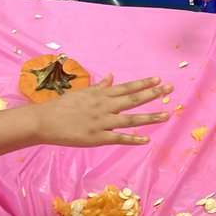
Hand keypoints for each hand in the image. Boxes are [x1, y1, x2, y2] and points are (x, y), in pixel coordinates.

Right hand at [35, 75, 172, 145]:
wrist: (44, 121)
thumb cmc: (63, 106)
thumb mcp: (82, 92)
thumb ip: (100, 87)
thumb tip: (111, 76)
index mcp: (101, 95)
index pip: (127, 88)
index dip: (143, 84)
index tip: (158, 79)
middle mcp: (104, 106)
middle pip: (133, 100)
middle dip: (153, 94)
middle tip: (170, 89)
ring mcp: (102, 122)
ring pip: (130, 119)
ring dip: (150, 117)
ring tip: (166, 115)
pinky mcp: (97, 138)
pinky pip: (118, 138)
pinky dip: (133, 139)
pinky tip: (146, 140)